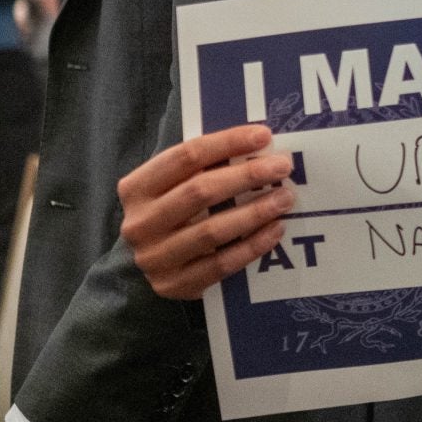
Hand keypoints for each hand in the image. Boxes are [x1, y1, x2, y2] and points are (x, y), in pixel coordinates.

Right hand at [120, 125, 294, 299]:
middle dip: (246, 176)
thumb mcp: (174, 185)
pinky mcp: (173, 285)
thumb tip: (259, 144)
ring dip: (254, 212)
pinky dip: (252, 246)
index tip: (263, 136)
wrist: (152, 263)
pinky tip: (276, 230)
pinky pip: (220, 265)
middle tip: (282, 167)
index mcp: (136, 188)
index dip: (226, 142)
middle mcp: (139, 223)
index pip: (185, 156)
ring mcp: (154, 257)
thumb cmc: (172, 212)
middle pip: (200, 192)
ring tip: (285, 198)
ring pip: (211, 230)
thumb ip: (203, 166)